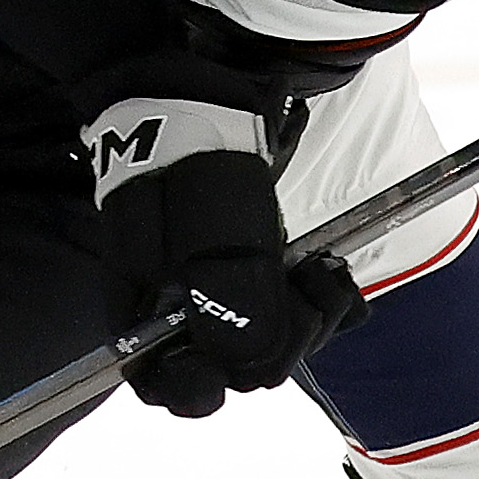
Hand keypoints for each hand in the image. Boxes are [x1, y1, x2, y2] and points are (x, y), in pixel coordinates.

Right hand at [79, 55, 362, 416]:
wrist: (199, 91)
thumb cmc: (192, 163)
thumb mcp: (213, 237)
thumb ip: (231, 309)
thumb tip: (250, 366)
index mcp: (146, 313)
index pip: (169, 387)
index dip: (208, 386)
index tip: (249, 353)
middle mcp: (179, 311)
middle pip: (232, 368)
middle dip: (282, 341)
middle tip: (308, 288)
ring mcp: (217, 287)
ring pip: (269, 340)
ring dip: (310, 320)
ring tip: (325, 274)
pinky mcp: (252, 265)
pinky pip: (292, 309)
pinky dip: (321, 301)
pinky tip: (332, 273)